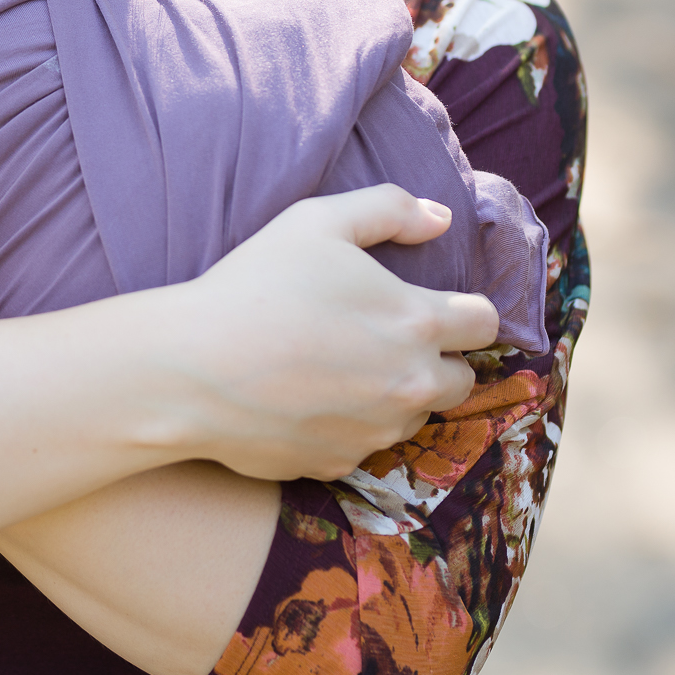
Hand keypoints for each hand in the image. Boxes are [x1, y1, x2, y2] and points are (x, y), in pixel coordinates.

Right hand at [163, 185, 498, 481]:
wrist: (190, 370)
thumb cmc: (254, 286)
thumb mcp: (317, 221)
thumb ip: (390, 209)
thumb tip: (440, 219)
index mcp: (418, 321)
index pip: (485, 322)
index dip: (465, 309)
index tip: (435, 305)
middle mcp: (412, 385)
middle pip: (462, 379)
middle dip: (436, 358)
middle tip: (382, 337)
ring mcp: (378, 432)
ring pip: (414, 416)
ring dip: (395, 395)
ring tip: (339, 368)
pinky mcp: (341, 465)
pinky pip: (364, 445)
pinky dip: (349, 425)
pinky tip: (306, 399)